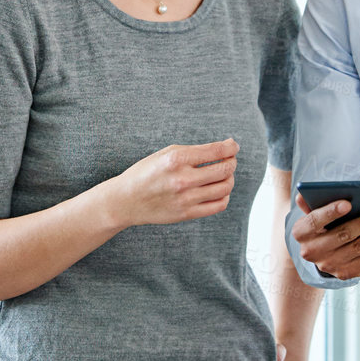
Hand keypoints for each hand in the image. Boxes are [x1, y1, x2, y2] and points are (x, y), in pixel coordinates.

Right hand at [105, 138, 237, 227]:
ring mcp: (186, 198)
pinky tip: (218, 190)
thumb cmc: (146, 173)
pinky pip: (218, 205)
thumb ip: (194, 151)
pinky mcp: (187, 214)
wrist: (126, 200)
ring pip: (225, 187)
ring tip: (224, 175)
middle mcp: (182, 179)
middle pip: (225, 169)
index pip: (217, 151)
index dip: (231, 147)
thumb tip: (225, 149)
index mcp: (176, 159)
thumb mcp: (166, 154)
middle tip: (230, 160)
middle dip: (232, 162)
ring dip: (230, 179)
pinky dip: (224, 196)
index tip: (233, 146)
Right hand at [292, 193, 359, 279]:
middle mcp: (313, 251)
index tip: (348, 204)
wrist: (321, 253)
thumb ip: (312, 203)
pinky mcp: (347, 273)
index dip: (331, 212)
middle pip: (343, 235)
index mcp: (302, 232)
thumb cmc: (322, 224)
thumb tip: (302, 195)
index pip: (315, 221)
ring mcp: (330, 265)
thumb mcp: (314, 213)